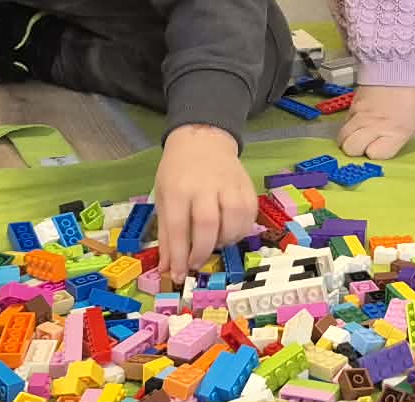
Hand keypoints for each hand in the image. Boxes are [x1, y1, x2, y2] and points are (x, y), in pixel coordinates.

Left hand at [152, 125, 254, 285]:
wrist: (203, 140)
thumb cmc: (178, 173)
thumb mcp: (164, 198)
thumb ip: (167, 234)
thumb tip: (169, 269)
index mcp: (178, 189)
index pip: (179, 227)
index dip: (179, 256)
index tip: (180, 275)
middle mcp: (204, 186)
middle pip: (208, 225)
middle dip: (203, 252)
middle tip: (197, 263)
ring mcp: (229, 184)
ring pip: (234, 220)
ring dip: (225, 241)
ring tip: (215, 243)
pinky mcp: (247, 185)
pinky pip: (250, 214)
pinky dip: (242, 230)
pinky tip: (231, 231)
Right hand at [338, 84, 414, 160]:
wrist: (397, 63)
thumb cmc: (412, 90)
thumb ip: (412, 131)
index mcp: (396, 131)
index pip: (375, 154)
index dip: (378, 153)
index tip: (383, 147)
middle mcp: (375, 125)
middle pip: (352, 148)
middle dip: (358, 150)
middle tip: (367, 144)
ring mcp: (360, 115)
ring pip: (342, 138)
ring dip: (349, 140)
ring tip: (359, 136)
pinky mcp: (352, 105)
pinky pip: (344, 123)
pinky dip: (349, 126)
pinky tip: (359, 122)